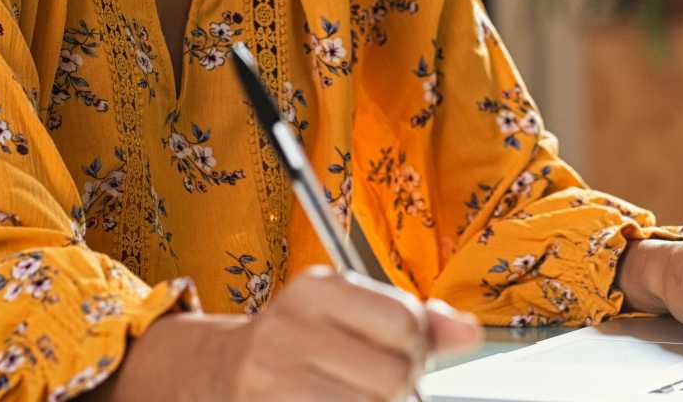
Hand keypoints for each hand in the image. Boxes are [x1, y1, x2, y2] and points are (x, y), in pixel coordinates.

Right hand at [100, 266, 482, 400]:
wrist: (214, 372)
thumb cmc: (297, 340)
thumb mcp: (348, 311)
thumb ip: (414, 319)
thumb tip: (469, 333)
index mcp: (314, 291)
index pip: (405, 323)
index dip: (417, 345)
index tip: (403, 350)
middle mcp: (287, 331)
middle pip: (394, 377)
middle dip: (399, 386)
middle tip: (375, 382)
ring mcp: (270, 382)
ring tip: (350, 395)